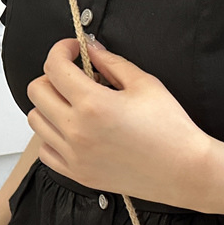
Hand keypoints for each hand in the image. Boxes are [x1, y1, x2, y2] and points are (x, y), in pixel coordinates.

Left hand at [25, 38, 210, 206]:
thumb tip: (90, 50)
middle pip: (37, 91)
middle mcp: (77, 131)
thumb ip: (112, 63)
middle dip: (53, 76)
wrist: (186, 172)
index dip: (61, 50)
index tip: (73, 50)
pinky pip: (46, 152)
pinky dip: (52, 137)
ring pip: (36, 121)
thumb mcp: (146, 85)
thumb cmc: (172, 130)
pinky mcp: (80, 174)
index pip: (54, 66)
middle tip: (75, 77)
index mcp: (93, 104)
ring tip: (74, 106)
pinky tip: (73, 132)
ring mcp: (76, 156)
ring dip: (50, 106)